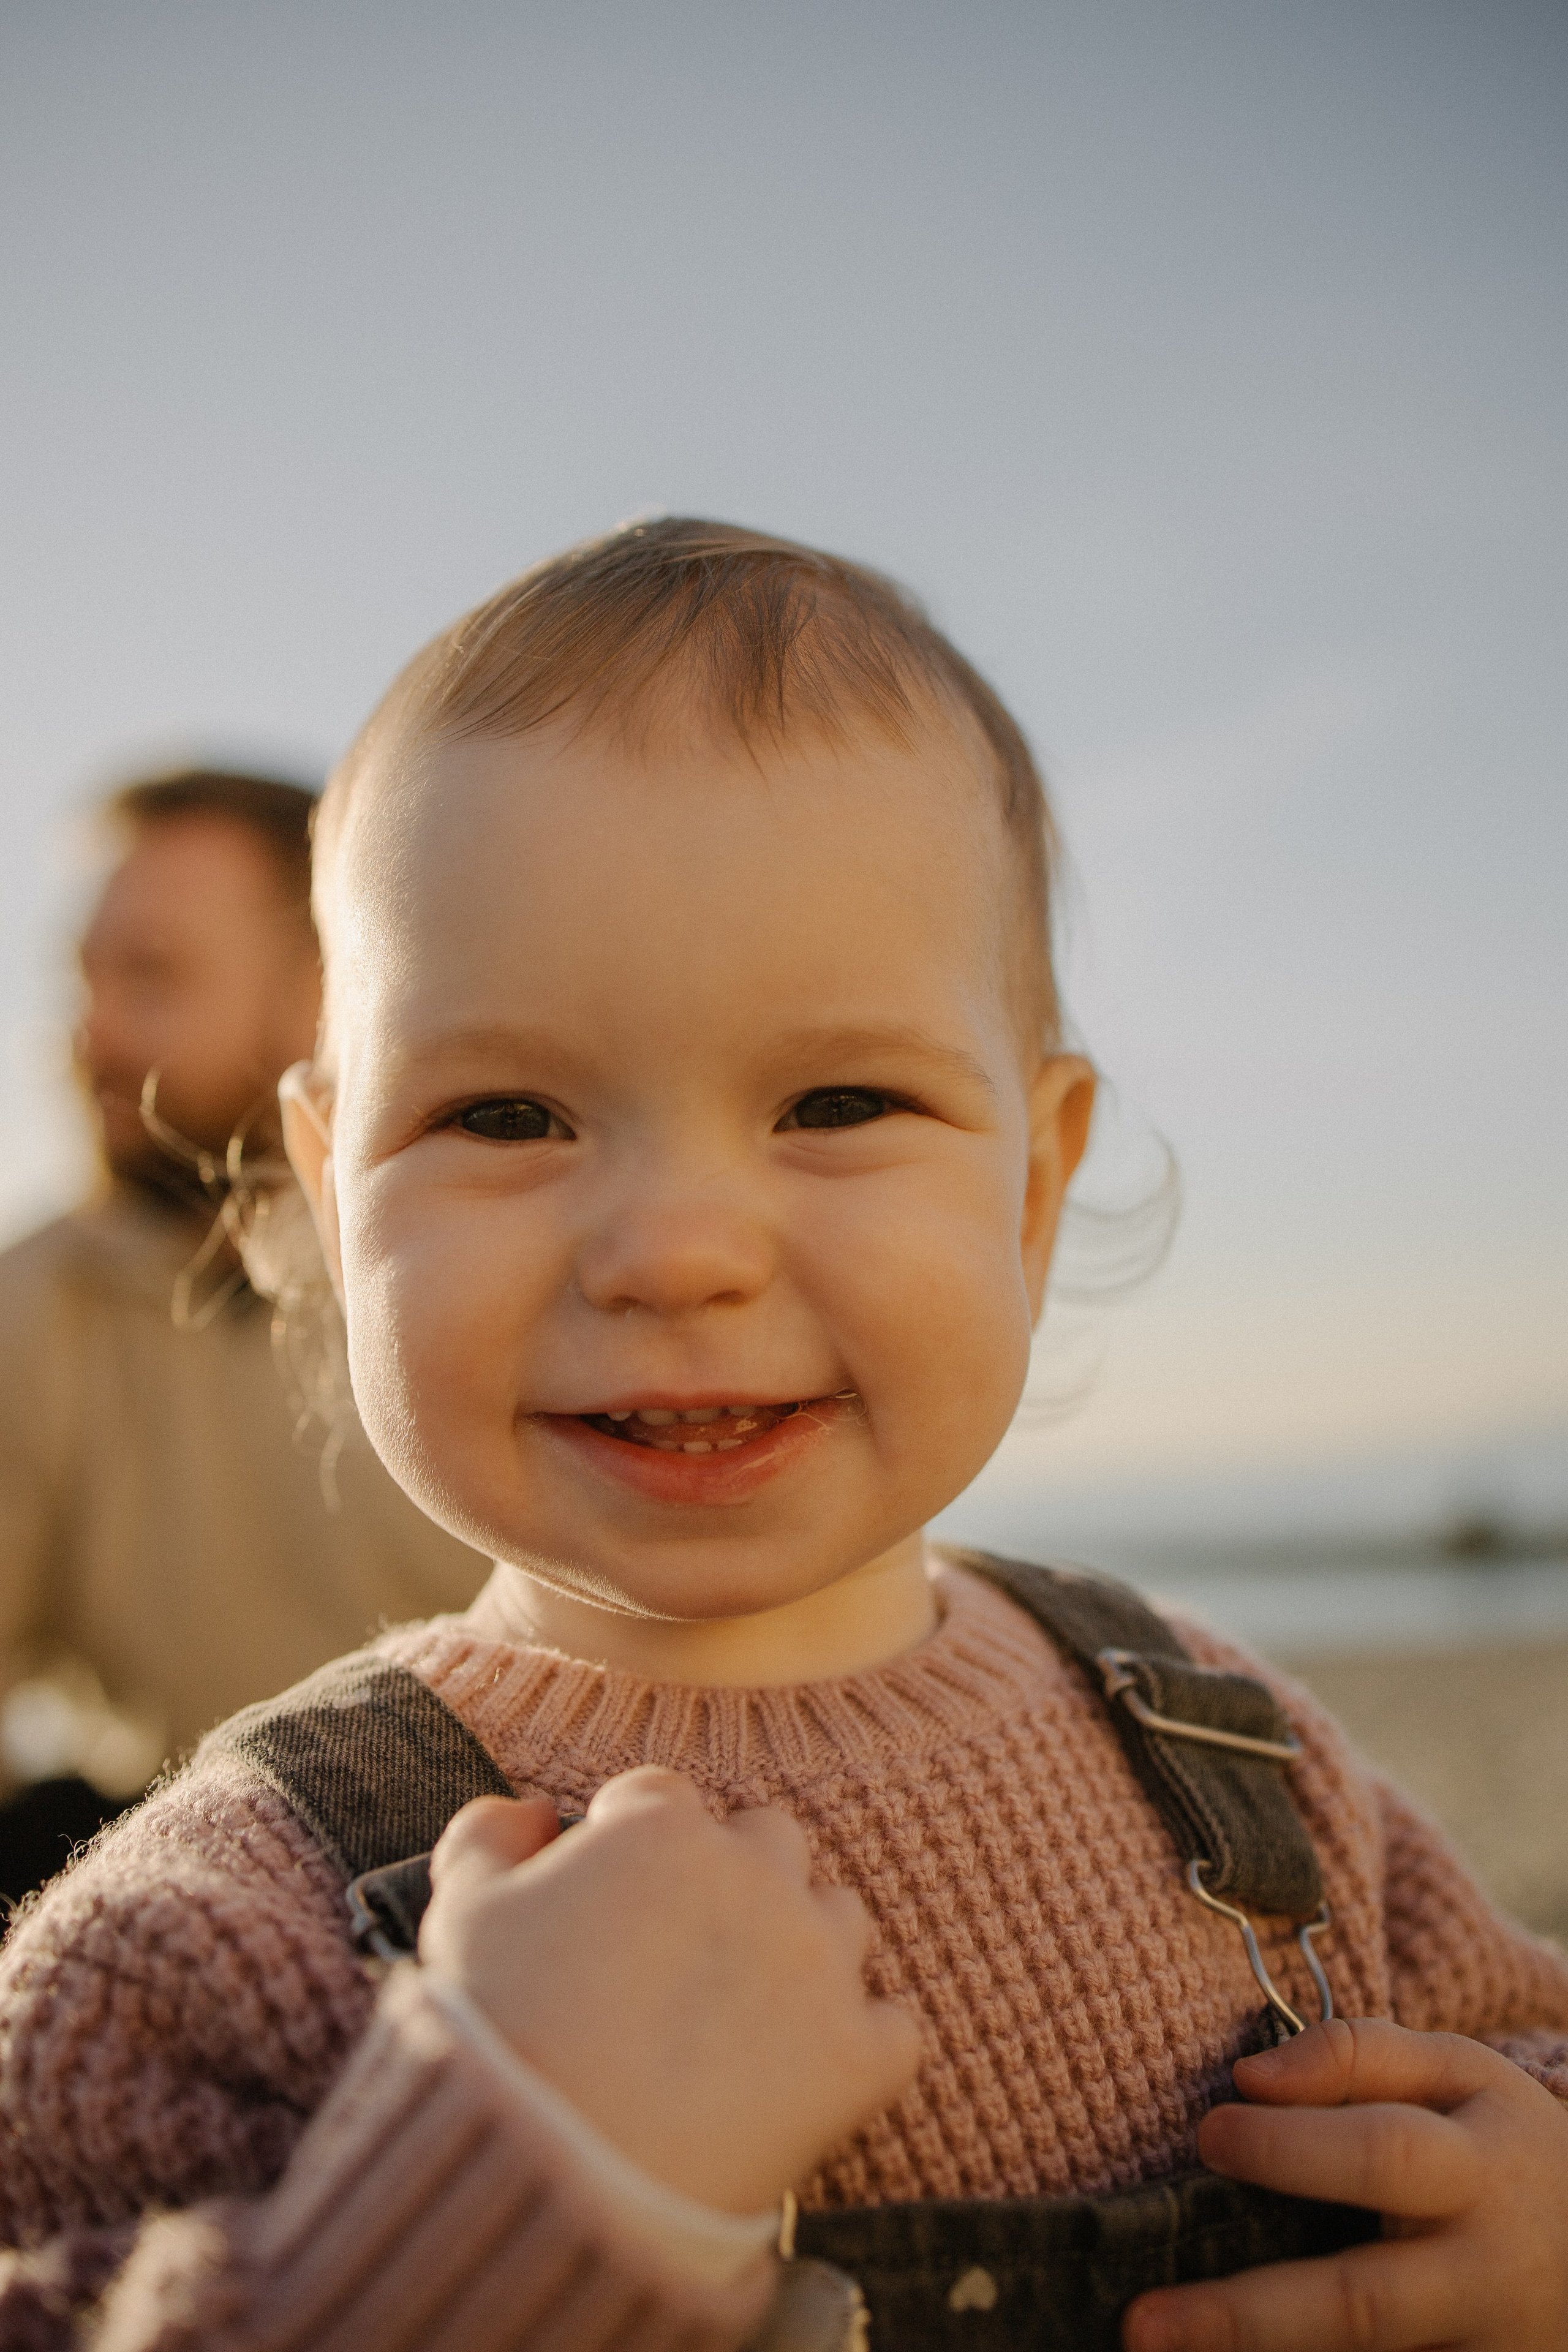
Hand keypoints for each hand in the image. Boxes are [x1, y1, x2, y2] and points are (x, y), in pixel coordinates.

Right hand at [418, 1768, 920, 2213]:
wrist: (552, 2181)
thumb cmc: (498, 2040)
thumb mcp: (459, 1914)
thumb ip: (487, 1834)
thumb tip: (532, 1811)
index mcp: (662, 1828)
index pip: (663, 1801)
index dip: (632, 1849)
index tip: (612, 1905)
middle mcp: (755, 1874)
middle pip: (768, 1840)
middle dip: (732, 1880)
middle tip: (682, 1958)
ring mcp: (817, 1962)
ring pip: (841, 1917)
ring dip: (803, 1950)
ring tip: (744, 2017)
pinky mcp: (860, 2054)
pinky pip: (894, 2027)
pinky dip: (861, 2046)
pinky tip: (808, 2076)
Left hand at [1123, 2016, 1567, 2350]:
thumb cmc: (1503, 2143)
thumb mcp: (1460, 2072)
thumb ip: (1358, 2054)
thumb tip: (1249, 2076)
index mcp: (1478, 2173)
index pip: (1383, 2157)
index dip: (1292, 2149)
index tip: (1208, 2133)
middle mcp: (1478, 2276)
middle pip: (1360, 2308)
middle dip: (1247, 2318)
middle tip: (1139, 2321)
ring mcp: (1475, 2350)